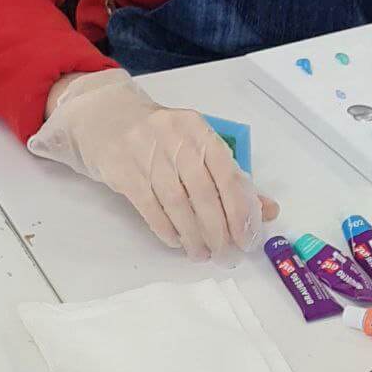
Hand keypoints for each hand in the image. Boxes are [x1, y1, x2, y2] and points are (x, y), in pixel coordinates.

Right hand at [28, 68, 279, 260]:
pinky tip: (178, 243)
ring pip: (177, 203)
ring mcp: (147, 154)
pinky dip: (167, 229)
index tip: (248, 236)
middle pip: (203, 192)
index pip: (227, 172)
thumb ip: (230, 175)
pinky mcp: (122, 171)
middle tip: (227, 254)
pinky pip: (149, 207)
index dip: (240, 208)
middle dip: (218, 229)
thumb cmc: (160, 136)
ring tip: (203, 254)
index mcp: (199, 130)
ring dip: (194, 235)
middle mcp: (175, 139)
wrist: (105, 117)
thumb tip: (267, 210)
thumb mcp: (195, 145)